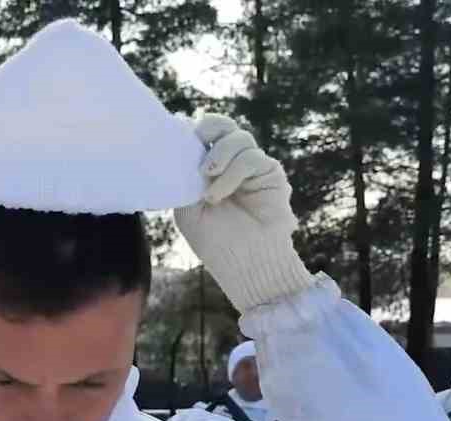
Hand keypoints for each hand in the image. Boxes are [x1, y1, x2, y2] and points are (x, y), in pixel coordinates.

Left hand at [173, 115, 317, 312]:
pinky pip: (251, 158)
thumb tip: (179, 147)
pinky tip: (218, 194)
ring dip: (220, 156)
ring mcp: (254, 167)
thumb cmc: (215, 241)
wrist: (244, 264)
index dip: (195, 130)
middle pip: (225, 126)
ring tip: (208, 185)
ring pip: (240, 138)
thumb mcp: (188, 207)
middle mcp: (233, 164)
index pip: (205, 135)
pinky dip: (232, 173)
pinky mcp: (271, 173)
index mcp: (211, 169)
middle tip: (197, 141)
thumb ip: (185, 177)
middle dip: (210, 127)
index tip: (180, 136)